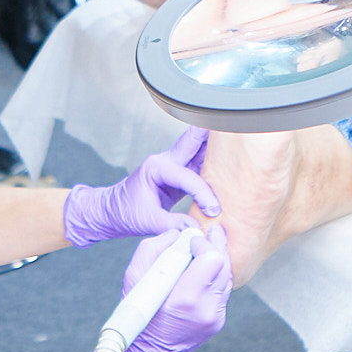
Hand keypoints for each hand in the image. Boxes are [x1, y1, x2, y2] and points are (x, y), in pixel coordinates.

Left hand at [64, 126, 219, 246]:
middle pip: (193, 142)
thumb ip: (171, 224)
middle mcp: (166, 161)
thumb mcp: (146, 221)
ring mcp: (174, 166)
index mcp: (156, 168)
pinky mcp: (180, 176)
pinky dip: (215, 164)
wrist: (111, 213)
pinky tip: (230, 162)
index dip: (203, 193)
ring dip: (216, 147)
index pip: (187, 176)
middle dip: (211, 133)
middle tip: (233, 122)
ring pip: (199, 150)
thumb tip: (195, 229)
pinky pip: (200, 166)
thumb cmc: (123, 213)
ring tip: (239, 139)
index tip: (214, 209)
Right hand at [114, 226, 232, 351]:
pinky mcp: (217, 322)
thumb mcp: (133, 277)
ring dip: (216, 262)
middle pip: (224, 265)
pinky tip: (202, 273)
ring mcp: (215, 318)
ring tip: (205, 250)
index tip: (191, 240)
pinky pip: (221, 292)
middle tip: (211, 231)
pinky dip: (213, 279)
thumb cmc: (135, 313)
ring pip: (227, 277)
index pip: (213, 259)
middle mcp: (206, 310)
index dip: (204, 243)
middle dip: (216, 246)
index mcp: (186, 299)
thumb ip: (154, 248)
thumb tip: (178, 233)